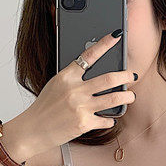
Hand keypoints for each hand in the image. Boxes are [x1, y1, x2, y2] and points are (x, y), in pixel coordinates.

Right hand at [9, 30, 136, 158]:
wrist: (32, 130)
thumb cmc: (45, 107)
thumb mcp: (56, 85)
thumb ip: (73, 78)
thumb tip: (95, 72)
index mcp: (66, 77)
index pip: (88, 55)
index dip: (104, 44)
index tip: (116, 35)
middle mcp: (75, 90)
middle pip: (109, 78)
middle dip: (125, 75)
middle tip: (132, 75)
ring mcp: (80, 107)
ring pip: (114, 98)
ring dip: (127, 97)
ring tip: (130, 96)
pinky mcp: (84, 123)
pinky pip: (107, 120)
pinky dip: (111, 119)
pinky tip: (110, 118)